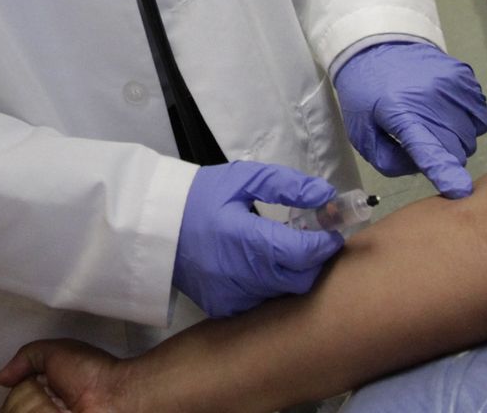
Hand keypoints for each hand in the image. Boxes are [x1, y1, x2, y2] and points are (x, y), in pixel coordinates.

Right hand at [0, 341, 127, 411]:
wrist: (117, 396)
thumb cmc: (90, 372)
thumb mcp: (54, 352)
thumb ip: (26, 357)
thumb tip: (1, 378)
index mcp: (44, 393)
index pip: (13, 401)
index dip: (15, 395)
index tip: (24, 387)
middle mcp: (46, 408)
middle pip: (14, 409)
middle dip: (25, 401)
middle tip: (50, 396)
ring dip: (35, 409)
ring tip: (61, 406)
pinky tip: (59, 411)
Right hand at [173, 162, 343, 316]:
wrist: (155, 225)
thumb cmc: (201, 195)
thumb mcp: (243, 178)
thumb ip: (287, 185)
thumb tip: (327, 195)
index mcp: (243, 238)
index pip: (302, 253)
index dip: (325, 243)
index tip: (331, 230)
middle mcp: (238, 274)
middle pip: (299, 280)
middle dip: (313, 260)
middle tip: (310, 240)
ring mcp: (230, 295)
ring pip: (282, 293)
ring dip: (291, 273)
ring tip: (282, 250)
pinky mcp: (222, 307)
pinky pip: (261, 302)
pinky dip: (268, 286)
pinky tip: (258, 266)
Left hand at [333, 42, 486, 196]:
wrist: (378, 46)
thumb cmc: (367, 93)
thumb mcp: (362, 132)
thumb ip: (388, 161)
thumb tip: (423, 170)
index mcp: (401, 114)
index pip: (427, 148)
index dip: (444, 172)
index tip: (460, 190)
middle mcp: (433, 99)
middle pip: (456, 150)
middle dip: (444, 157)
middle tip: (423, 142)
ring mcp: (453, 85)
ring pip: (471, 136)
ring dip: (457, 140)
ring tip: (434, 124)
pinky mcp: (466, 77)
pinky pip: (480, 116)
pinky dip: (468, 122)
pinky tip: (448, 113)